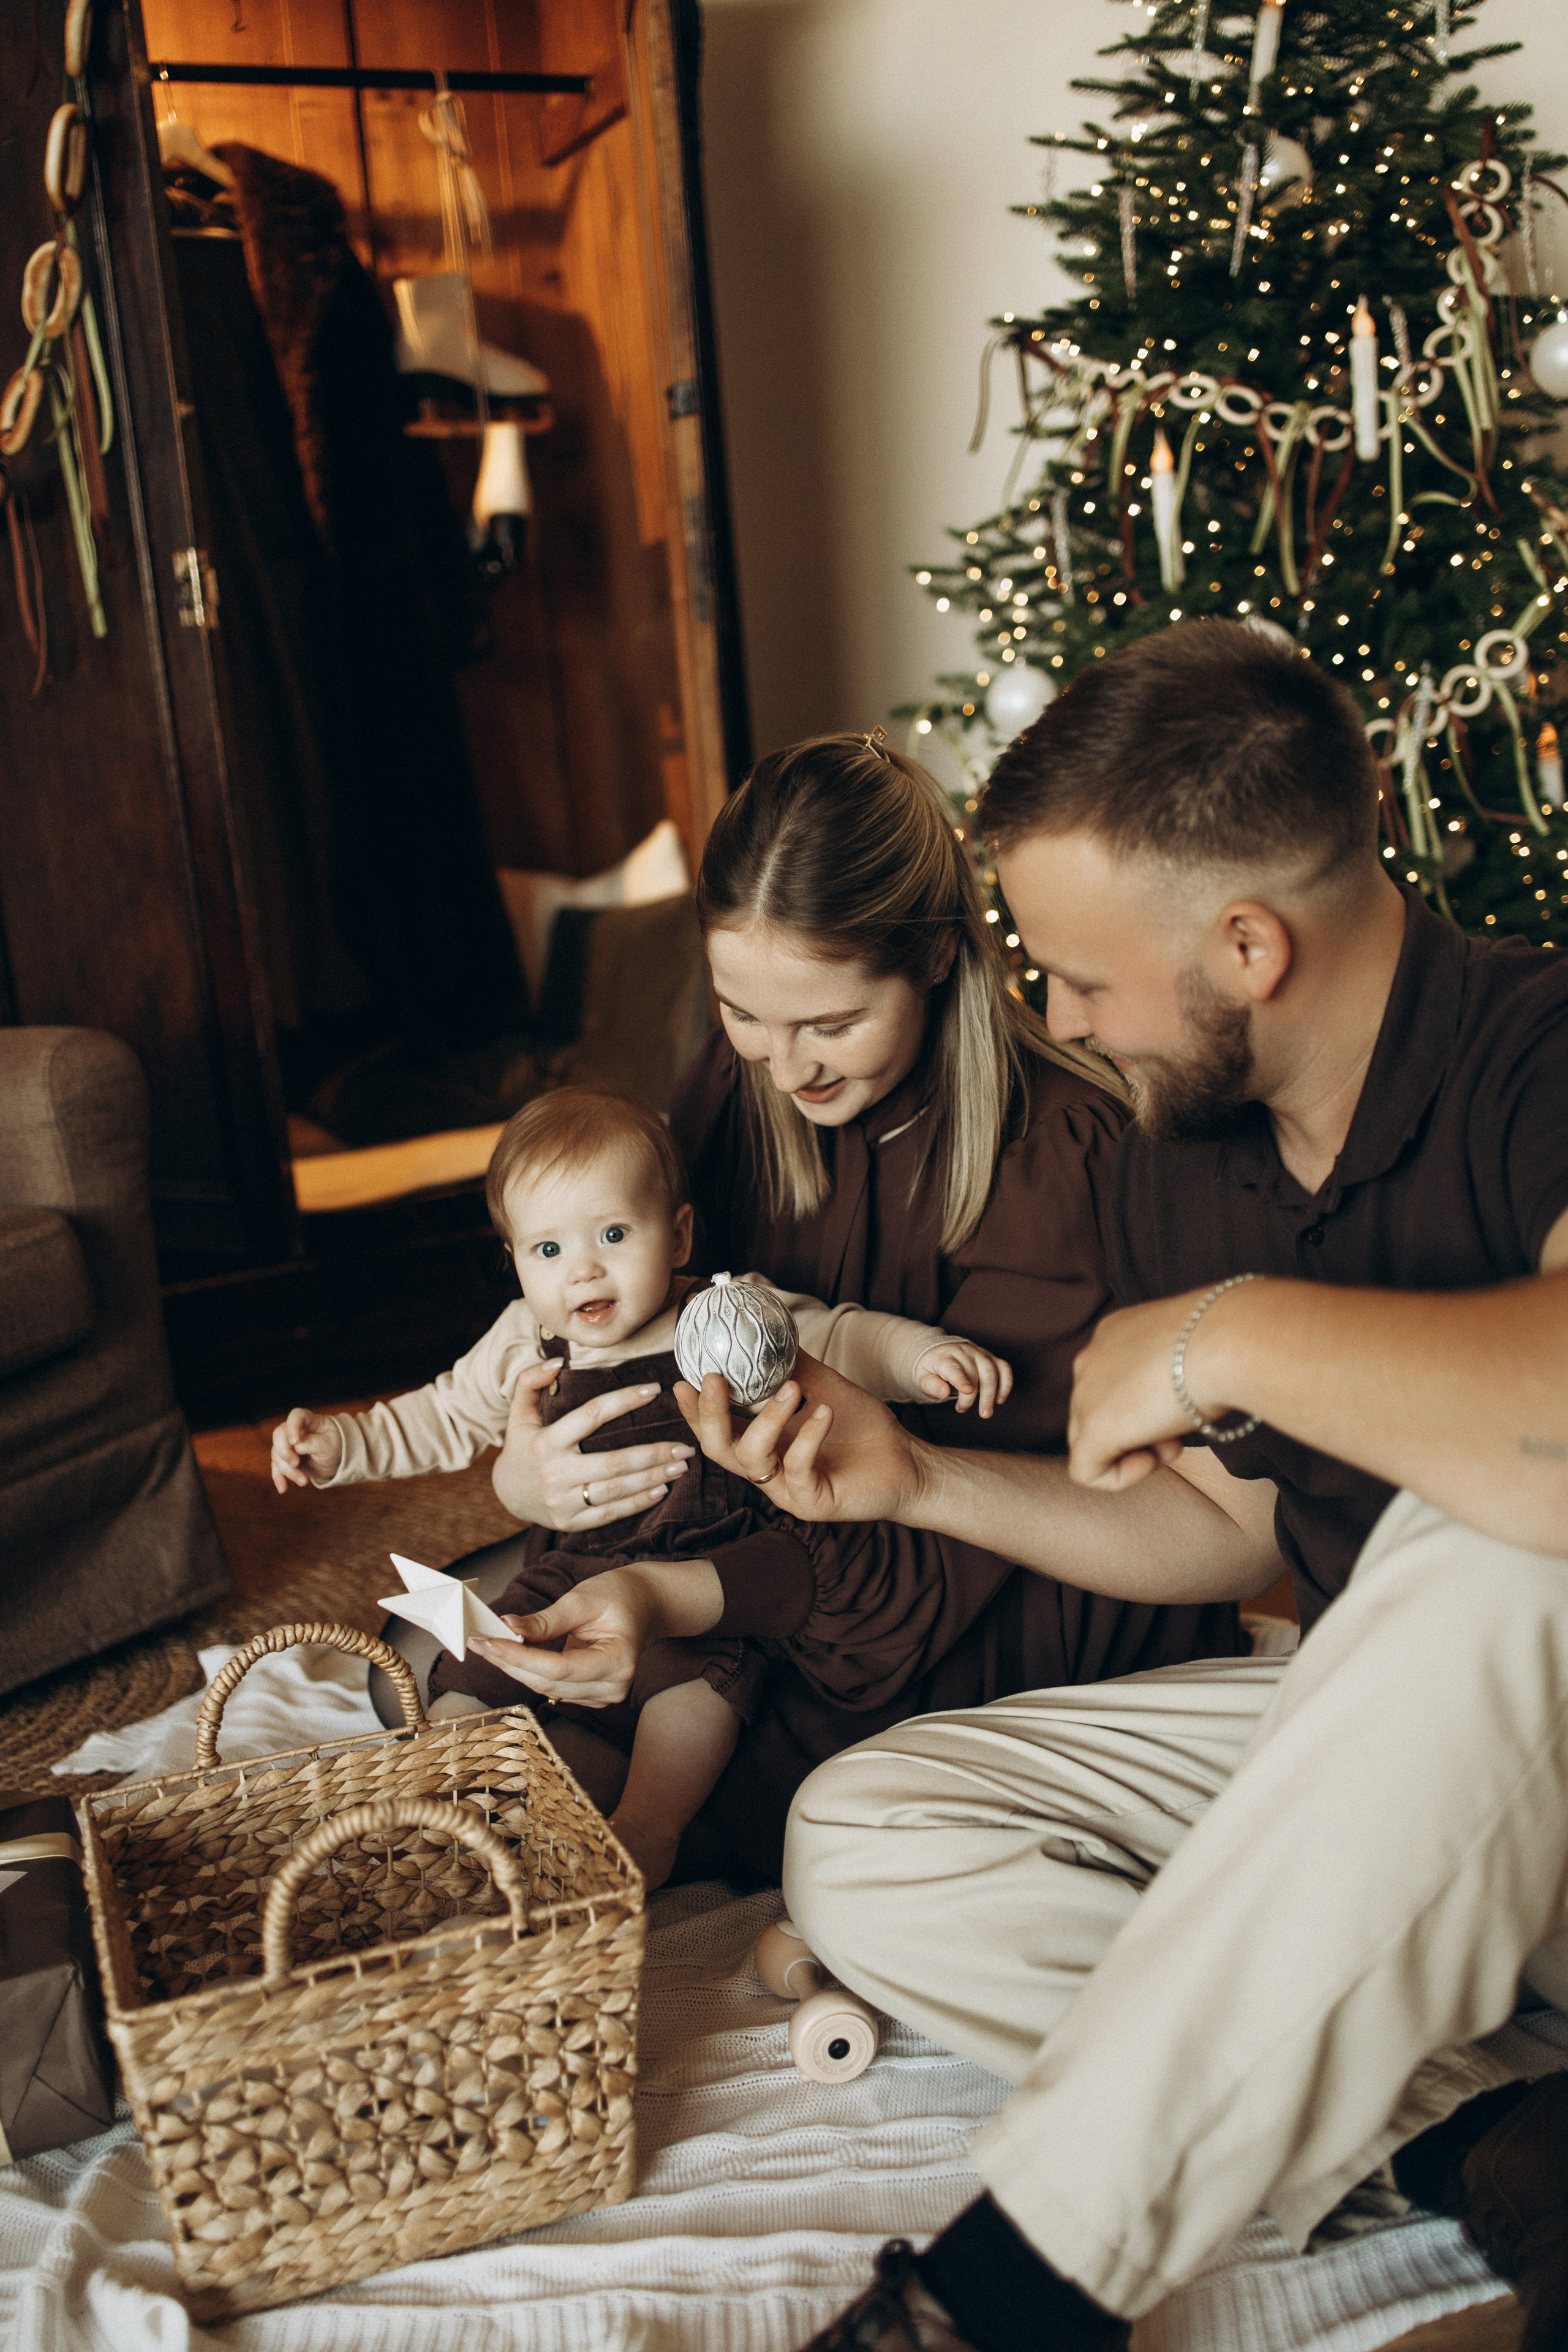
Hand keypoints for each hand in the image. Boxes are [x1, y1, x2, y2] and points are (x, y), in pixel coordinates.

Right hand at [271, 1407, 342, 1492]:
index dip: (292, 1427)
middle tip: (296, 1463)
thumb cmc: (334, 1446)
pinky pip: (276, 1467)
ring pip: (277, 1454)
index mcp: (308, 1420)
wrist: (335, 1459)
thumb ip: (314, 1443)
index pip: (296, 1416)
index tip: (295, 1442)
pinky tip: (283, 1489)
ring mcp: (287, 1445)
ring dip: (288, 1470)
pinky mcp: (285, 1459)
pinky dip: (279, 1478)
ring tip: (304, 1482)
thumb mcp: (329, 1445)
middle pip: (279, 1435)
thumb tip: (296, 1447)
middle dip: (285, 1451)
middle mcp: (294, 1430)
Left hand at [467, 1560, 720, 1707]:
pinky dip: (528, 1671)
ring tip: (486, 1646)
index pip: (558, 1668)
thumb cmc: (617, 1595)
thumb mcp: (581, 1599)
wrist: (643, 1604)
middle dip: (509, 1662)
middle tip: (476, 1642)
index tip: (487, 1642)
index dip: (519, 1658)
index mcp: (619, 1661)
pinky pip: (552, 1687)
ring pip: (546, 1688)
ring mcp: (604, 1696)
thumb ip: (545, 1620)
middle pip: (548, 1682)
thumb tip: (506, 1626)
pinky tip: (508, 1656)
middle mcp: (614, 1687)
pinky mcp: (591, 1695)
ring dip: (514, 1668)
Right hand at [491, 1358, 693, 1529]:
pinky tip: (661, 1490)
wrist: (506, 1494)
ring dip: (653, 1478)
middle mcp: (556, 1473)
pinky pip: (610, 1513)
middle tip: (685, 1445)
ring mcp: (563, 1501)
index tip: (655, 1389)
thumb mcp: (519, 1412)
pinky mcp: (571, 1522)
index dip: (624, 1400)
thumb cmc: (523, 1445)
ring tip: (681, 1466)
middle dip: (653, 1453)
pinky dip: (637, 1503)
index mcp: (547, 1441)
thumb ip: (531, 1381)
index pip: (591, 1415)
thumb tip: (558, 1361)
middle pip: (613, 1461)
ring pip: (616, 1489)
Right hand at [672, 1349, 931, 1524]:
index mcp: (764, 1444)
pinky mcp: (813, 1503)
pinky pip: (798, 1470)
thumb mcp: (825, 1389)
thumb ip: (796, 1367)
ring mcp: (787, 1490)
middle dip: (710, 1415)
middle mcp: (768, 1469)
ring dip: (766, 1419)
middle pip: (719, 1449)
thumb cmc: (863, 1429)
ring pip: (753, 1459)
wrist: (907, 1462)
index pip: (718, 1430)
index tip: (682, 1379)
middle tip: (713, 1380)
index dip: (695, 1410)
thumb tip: (772, 1331)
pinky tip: (824, 1412)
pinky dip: (808, 1437)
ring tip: (790, 1388)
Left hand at [914, 1339, 1013, 1417]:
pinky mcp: (990, 1357)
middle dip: (980, 1396)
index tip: (967, 1391)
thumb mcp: (923, 1377)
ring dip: (993, 1393)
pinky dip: (1006, 1384)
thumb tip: (944, 1393)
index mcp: (945, 1358)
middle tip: (979, 1414)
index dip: (961, 1379)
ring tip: (987, 1412)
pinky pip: (1004, 1368)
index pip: (955, 1368)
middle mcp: (964, 1353)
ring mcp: (979, 1354)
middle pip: (977, 1373)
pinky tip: (1000, 1399)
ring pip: (992, 1371)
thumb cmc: (931, 1369)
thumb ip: (932, 1386)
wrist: (938, 1352)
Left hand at [1067, 1287, 1257, 1490]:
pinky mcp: (1093, 1427)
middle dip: (1140, 1430)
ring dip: (1136, 1451)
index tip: (1181, 1406)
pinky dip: (1119, 1477)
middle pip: (1100, 1412)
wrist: (1224, 1343)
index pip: (1115, 1384)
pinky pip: (1086, 1470)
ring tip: (1174, 1441)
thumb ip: (1170, 1374)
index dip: (1148, 1406)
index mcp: (1114, 1335)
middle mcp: (1091, 1359)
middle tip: (1178, 1430)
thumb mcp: (1190, 1355)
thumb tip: (1175, 1401)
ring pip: (1090, 1441)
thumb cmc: (1223, 1346)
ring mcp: (1085, 1393)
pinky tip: (1153, 1461)